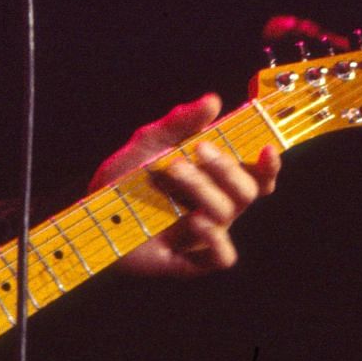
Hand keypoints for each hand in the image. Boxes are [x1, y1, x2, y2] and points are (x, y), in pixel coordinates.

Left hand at [88, 93, 279, 278]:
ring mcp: (205, 234)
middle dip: (226, 167)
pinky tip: (194, 219)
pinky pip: (223, 256)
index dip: (269, 165)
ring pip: (228, 213)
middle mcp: (215, 206)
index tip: (266, 148)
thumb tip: (212, 100)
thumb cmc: (125, 177)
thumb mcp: (149, 143)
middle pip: (246, 191)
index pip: (256, 175)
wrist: (93, 211)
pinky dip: (215, 239)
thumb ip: (180, 123)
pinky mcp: (191, 261)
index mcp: (213, 180)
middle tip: (198, 150)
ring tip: (173, 172)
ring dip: (204, 188)